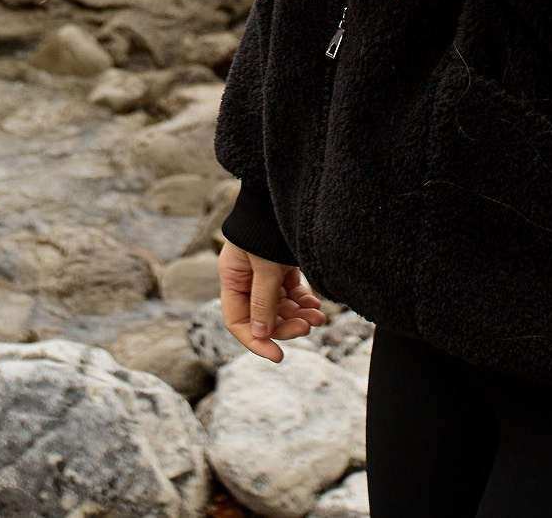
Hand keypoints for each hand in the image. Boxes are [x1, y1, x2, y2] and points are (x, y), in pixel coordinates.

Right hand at [217, 239, 325, 361]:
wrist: (283, 195)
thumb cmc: (269, 228)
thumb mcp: (266, 267)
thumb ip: (263, 302)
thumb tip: (261, 334)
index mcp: (232, 277)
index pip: (237, 321)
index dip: (256, 341)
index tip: (278, 356)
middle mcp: (245, 277)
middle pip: (262, 316)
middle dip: (286, 325)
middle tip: (309, 327)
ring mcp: (264, 273)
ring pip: (279, 307)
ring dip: (298, 315)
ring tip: (319, 317)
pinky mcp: (281, 267)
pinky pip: (290, 293)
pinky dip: (302, 301)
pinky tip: (316, 305)